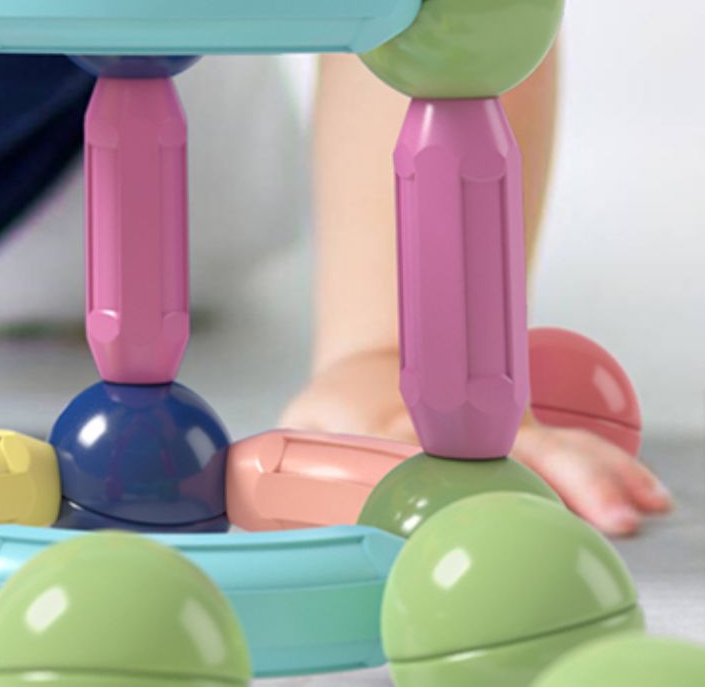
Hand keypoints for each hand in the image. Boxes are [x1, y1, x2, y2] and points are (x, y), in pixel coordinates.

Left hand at [281, 346, 672, 537]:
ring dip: (596, 474)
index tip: (480, 498)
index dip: (453, 478)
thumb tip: (227, 495)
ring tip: (637, 504)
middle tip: (602, 512)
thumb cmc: (341, 413)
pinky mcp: (528, 441)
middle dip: (557, 477)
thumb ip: (277, 467)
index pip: (426, 456)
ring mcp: (500, 433)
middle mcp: (459, 431)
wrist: (381, 363)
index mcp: (396, 427)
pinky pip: (572, 452)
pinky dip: (611, 470)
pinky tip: (646, 496)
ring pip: (551, 447)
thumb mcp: (301, 426)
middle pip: (510, 450)